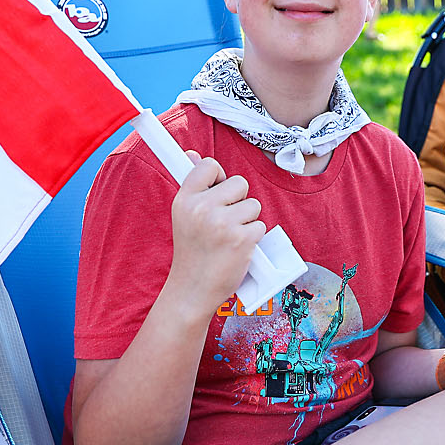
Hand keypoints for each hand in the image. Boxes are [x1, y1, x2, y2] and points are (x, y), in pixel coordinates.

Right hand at [168, 150, 264, 307]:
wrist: (193, 290)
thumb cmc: (193, 251)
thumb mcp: (184, 216)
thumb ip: (193, 186)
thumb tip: (192, 154)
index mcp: (184, 199)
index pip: (209, 165)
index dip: (218, 179)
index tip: (216, 194)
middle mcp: (202, 208)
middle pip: (239, 183)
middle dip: (238, 201)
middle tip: (223, 223)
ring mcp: (222, 224)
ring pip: (253, 205)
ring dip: (247, 220)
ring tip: (229, 238)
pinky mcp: (242, 239)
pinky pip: (260, 225)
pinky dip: (254, 238)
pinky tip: (237, 249)